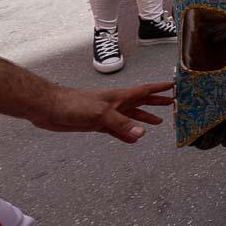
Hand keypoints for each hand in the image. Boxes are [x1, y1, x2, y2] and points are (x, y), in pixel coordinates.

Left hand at [31, 81, 173, 142]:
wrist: (50, 109)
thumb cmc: (75, 105)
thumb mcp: (101, 114)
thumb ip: (121, 124)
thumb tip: (142, 134)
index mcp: (120, 97)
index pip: (145, 90)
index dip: (160, 88)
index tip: (174, 85)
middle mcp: (117, 104)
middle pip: (141, 102)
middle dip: (156, 102)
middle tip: (172, 104)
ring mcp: (107, 114)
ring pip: (131, 116)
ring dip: (144, 118)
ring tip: (158, 122)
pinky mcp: (97, 124)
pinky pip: (118, 130)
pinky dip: (127, 134)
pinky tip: (133, 140)